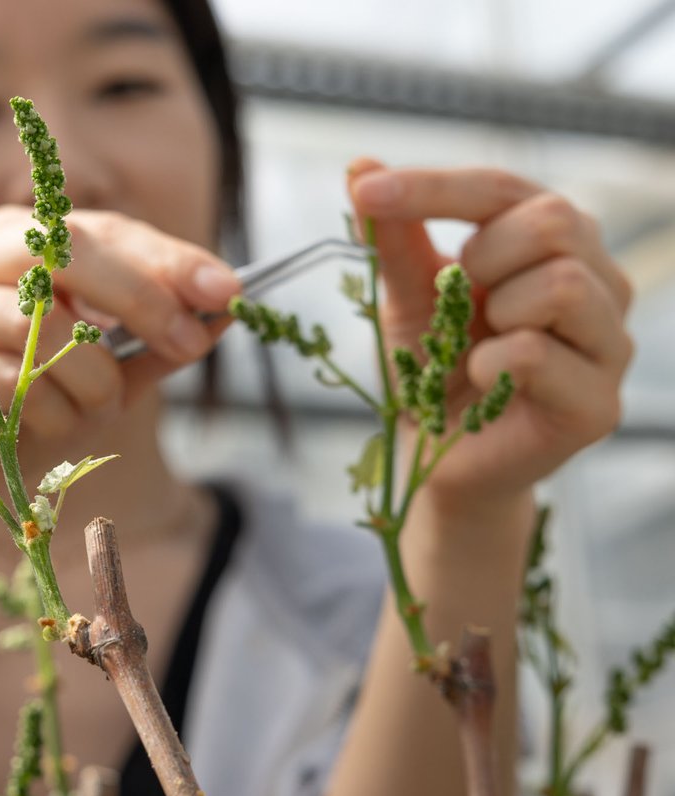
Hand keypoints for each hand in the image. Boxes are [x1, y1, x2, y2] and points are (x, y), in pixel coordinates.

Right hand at [0, 205, 239, 467]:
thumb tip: (227, 307)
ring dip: (91, 378)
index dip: (166, 258)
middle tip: (186, 343)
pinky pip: (4, 382)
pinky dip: (49, 413)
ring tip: (97, 407)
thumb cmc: (35, 407)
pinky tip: (46, 426)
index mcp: (14, 238)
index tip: (227, 291)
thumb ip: (160, 339)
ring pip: (36, 324)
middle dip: (139, 298)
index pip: (99, 228)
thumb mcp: (111, 369)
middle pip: (61, 249)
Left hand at [347, 159, 633, 506]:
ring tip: (473, 346)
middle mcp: (597, 282)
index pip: (503, 189)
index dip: (433, 188)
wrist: (433, 458)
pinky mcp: (598, 404)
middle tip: (455, 300)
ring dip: (492, 313)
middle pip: (555, 220)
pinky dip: (486, 364)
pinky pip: (538, 355)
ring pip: (561, 284)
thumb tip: (360, 165)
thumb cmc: (430, 368)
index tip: (367, 194)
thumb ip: (393, 239)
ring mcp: (607, 344)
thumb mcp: (406, 296)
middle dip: (480, 256)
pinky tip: (478, 380)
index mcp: (552, 244)